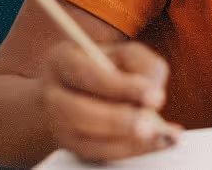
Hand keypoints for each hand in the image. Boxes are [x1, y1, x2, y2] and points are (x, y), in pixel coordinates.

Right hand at [40, 40, 182, 162]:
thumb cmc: (109, 67)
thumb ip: (144, 67)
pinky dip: (130, 151)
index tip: (155, 97)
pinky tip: (157, 142)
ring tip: (160, 136)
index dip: (122, 87)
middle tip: (151, 125)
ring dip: (127, 143)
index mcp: (62, 61)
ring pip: (86, 142)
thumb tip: (153, 100)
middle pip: (78, 114)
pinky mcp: (71, 148)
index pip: (88, 75)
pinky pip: (98, 156)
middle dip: (118, 122)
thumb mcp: (128, 55)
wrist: (77, 89)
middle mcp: (51, 95)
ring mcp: (57, 126)